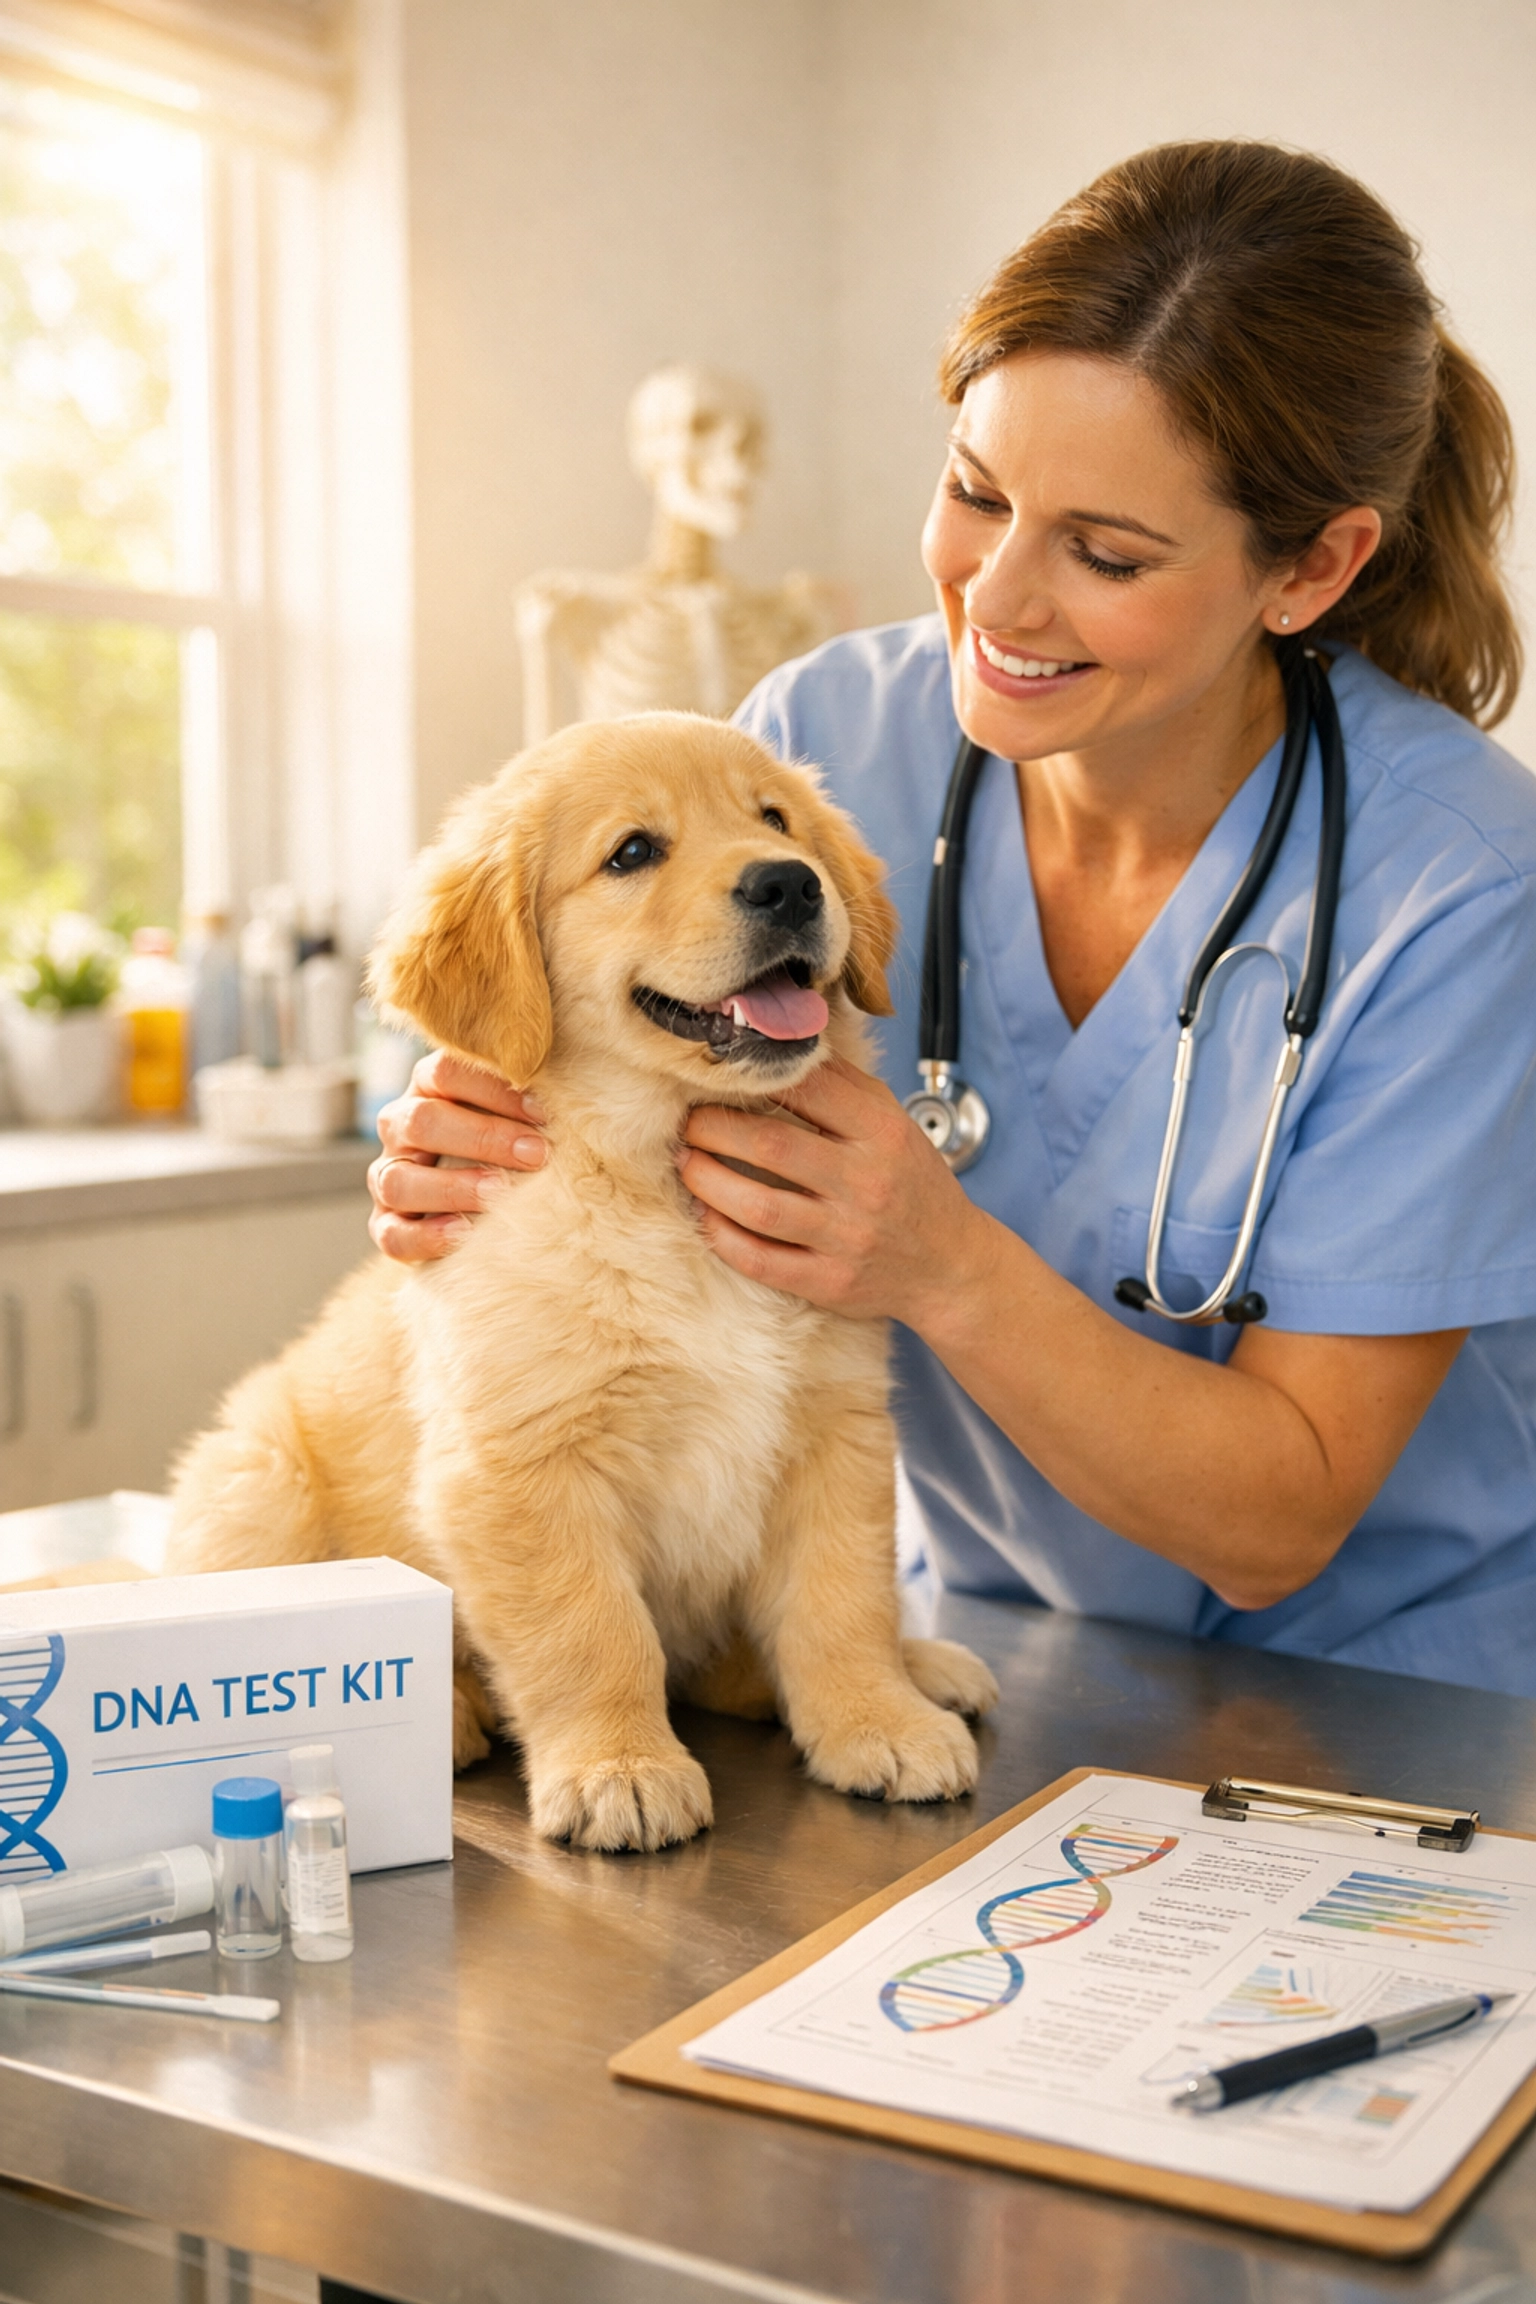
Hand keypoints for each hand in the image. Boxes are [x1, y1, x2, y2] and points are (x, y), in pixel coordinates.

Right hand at [367, 1050, 547, 1264]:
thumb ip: (532, 1101)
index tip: (544, 1111)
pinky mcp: (387, 1224)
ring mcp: (388, 1177)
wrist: (484, 1198)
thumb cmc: (512, 1141)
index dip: (494, 1090)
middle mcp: (400, 1126)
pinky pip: (392, 1234)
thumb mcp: (517, 1113)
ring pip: (398, 1180)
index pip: (446, 1072)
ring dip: (454, 1187)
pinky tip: (465, 1233)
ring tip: (500, 1194)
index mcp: (429, 1087)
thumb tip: (578, 1096)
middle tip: (536, 1153)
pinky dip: (426, 1236)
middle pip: (422, 1121)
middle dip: (483, 1137)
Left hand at [676, 1056, 983, 1321]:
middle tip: (688, 1122)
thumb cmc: (911, 1184)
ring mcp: (847, 1238)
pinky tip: (705, 1214)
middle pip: (770, 1146)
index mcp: (882, 1134)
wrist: (950, 1265)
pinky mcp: (829, 1282)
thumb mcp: (893, 1124)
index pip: (808, 1090)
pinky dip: (721, 1235)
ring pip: (758, 1206)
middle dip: (714, 1129)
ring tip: (686, 1162)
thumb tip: (778, 1051)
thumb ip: (842, 1087)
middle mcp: (866, 1184)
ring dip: (707, 1180)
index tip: (718, 1079)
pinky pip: (759, 1259)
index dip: (753, 1080)